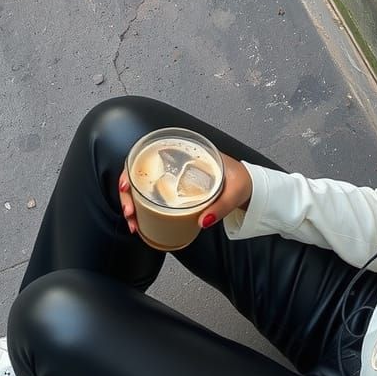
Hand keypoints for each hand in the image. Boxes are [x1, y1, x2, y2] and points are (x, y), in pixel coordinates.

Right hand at [117, 152, 252, 233]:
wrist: (250, 186)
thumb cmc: (242, 181)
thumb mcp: (235, 192)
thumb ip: (221, 206)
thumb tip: (201, 222)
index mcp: (189, 152)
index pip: (150, 153)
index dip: (132, 169)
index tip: (126, 186)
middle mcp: (177, 163)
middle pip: (140, 173)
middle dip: (128, 195)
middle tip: (130, 213)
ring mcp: (174, 177)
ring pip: (143, 187)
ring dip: (133, 204)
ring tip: (133, 222)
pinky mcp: (176, 190)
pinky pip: (154, 197)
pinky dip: (144, 209)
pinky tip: (140, 221)